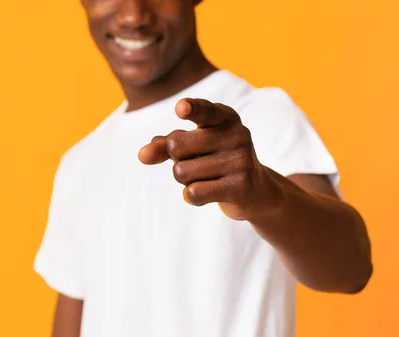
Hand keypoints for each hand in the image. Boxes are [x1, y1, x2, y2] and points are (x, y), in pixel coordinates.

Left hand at [138, 98, 277, 220]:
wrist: (255, 191)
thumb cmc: (216, 160)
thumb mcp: (193, 146)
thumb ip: (165, 145)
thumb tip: (142, 155)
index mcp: (226, 117)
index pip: (205, 111)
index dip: (191, 109)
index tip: (181, 108)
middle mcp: (237, 134)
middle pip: (176, 146)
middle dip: (176, 159)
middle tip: (196, 162)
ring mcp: (241, 161)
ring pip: (181, 172)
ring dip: (185, 180)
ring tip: (207, 177)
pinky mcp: (241, 187)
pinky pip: (193, 193)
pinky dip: (192, 195)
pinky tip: (209, 192)